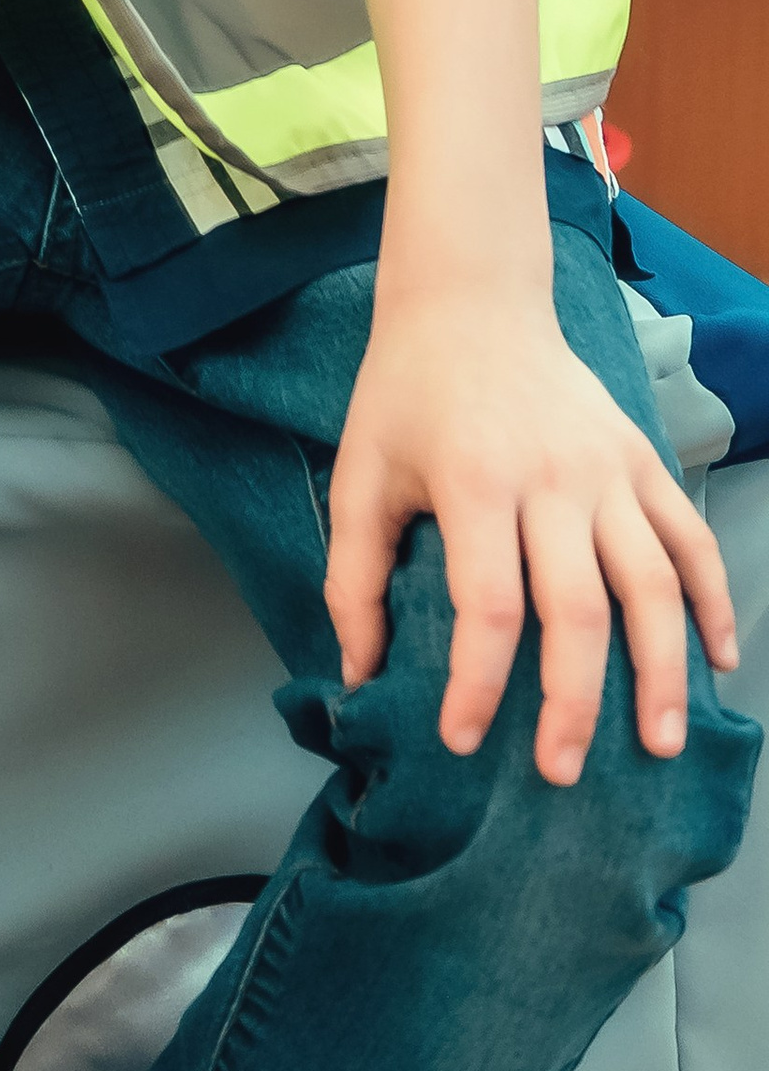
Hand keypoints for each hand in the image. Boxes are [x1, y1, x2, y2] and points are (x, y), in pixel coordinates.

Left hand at [327, 287, 739, 785]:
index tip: (460, 740)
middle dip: (574, 701)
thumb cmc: (405, 393)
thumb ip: (352, 576)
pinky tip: (717, 660)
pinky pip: (689, 538)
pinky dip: (713, 599)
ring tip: (659, 743)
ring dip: (661, 669)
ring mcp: (608, 467)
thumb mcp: (359, 474)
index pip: (488, 605)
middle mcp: (553, 477)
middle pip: (579, 608)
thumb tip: (358, 674)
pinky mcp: (641, 457)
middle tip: (562, 771)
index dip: (476, 683)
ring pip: (652, 583)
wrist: (470, 299)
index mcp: (476, 481)